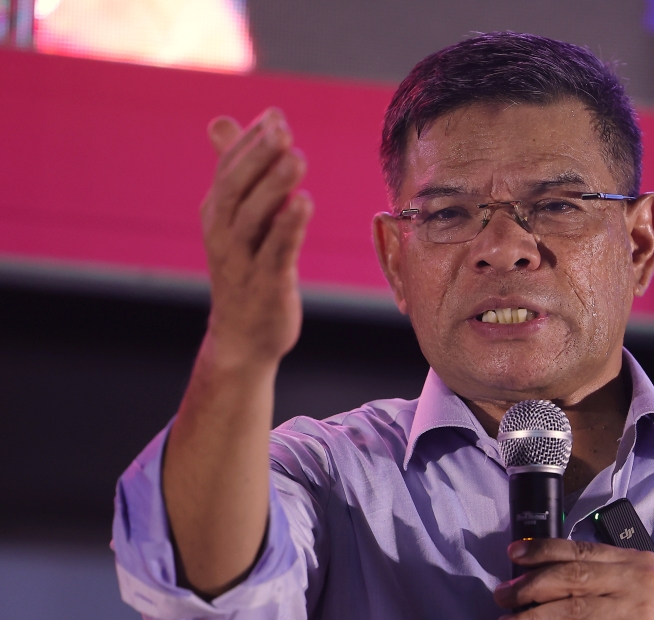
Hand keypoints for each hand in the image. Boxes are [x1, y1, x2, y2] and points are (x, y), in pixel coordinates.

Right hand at [199, 108, 312, 369]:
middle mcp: (223, 234)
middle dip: (259, 156)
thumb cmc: (245, 270)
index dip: (251, 142)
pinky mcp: (267, 285)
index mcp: (216, 214)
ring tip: (297, 158)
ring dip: (274, 186)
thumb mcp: (235, 219)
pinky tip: (304, 203)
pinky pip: (276, 252)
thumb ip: (234, 171)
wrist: (242, 338)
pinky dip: (288, 226)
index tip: (276, 116)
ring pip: (254, 218)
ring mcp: (242, 261)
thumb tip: (221, 120)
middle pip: (236, 188)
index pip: (229, 169)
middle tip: (283, 129)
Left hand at [494, 538, 653, 619]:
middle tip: (503, 595)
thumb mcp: (638, 591)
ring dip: (532, 619)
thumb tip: (544, 578)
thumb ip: (602, 580)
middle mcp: (636, 581)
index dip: (543, 551)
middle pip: (571, 577)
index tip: (515, 554)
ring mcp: (636, 613)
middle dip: (529, 586)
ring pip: (571, 611)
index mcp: (635, 561)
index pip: (580, 549)